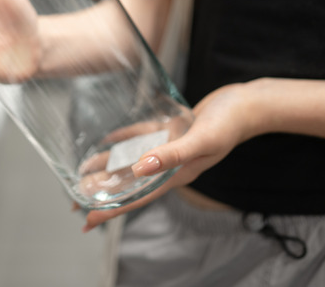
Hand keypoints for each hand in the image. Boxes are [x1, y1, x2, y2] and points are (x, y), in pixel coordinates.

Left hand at [81, 82, 254, 230]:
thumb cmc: (230, 124)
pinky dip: (125, 140)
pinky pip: (142, 138)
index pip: (137, 197)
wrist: (249, 105)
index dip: (112, 209)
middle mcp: (170, 165)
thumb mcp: (201, 141)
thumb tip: (140, 169)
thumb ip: (172, 155)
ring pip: (132, 162)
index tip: (88, 220)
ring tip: (84, 174)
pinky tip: (109, 140)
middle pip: (130, 184)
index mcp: (177, 174)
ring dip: (110, 168)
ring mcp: (171, 148)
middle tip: (75, 201)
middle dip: (104, 193)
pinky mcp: (172, 130)